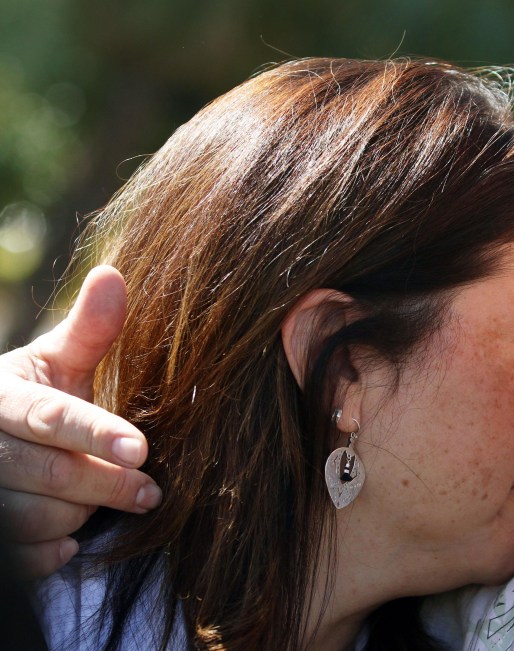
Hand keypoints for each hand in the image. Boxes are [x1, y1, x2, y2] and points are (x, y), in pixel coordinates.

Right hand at [0, 266, 160, 578]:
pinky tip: (72, 537)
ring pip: (36, 517)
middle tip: (151, 490)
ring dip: (82, 514)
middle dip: (108, 484)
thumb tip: (114, 274)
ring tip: (108, 497)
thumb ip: (90, 330)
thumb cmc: (40, 396)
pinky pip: (24, 557)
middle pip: (50, 473)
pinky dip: (53, 551)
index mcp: (1, 397)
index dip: (97, 433)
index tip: (142, 449)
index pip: (51, 418)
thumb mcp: (61, 363)